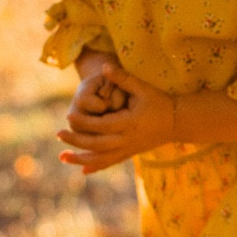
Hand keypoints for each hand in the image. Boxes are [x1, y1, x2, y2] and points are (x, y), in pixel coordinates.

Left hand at [58, 64, 176, 173]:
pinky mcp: (130, 153)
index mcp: (129, 123)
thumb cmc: (160, 102)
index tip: (68, 116)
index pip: (101, 125)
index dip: (84, 122)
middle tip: (58, 134)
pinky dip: (96, 166)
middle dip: (76, 140)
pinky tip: (82, 170)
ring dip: (80, 159)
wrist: (178, 122)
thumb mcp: (142, 88)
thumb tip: (103, 66)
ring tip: (62, 157)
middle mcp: (127, 139)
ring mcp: (129, 149)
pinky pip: (111, 162)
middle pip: (97, 144)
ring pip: (101, 158)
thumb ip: (122, 78)